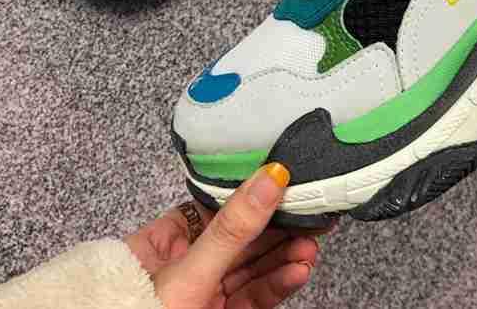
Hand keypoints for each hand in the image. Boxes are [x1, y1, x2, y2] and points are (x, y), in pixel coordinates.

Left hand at [125, 163, 322, 308]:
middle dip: (280, 230)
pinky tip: (297, 271)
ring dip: (285, 258)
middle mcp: (186, 265)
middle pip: (242, 238)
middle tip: (312, 218)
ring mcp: (205, 293)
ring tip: (311, 247)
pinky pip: (254, 296)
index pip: (217, 206)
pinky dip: (278, 284)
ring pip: (253, 268)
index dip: (255, 195)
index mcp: (164, 241)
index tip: (287, 185)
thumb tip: (268, 179)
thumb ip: (230, 229)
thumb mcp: (189, 272)